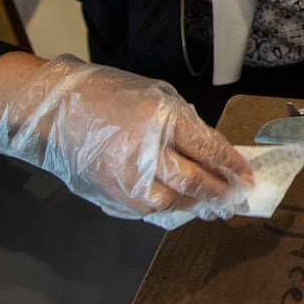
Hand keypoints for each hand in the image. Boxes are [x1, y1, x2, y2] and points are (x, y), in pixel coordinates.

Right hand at [0, 55, 252, 219]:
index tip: (247, 177)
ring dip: (194, 204)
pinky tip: (178, 202)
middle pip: (193, 181)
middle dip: (219, 192)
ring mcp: (123, 174)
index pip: (208, 149)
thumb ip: (186, 126)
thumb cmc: (110, 95)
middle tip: (235, 198)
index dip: (232, 166)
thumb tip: (214, 154)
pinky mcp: (107, 190)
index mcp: (161, 118)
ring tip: (210, 203)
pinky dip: (166, 207)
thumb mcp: (158, 96)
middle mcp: (143, 150)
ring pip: (170, 202)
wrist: (56, 107)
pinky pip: (144, 208)